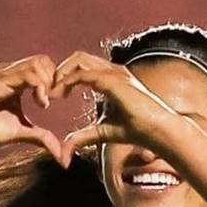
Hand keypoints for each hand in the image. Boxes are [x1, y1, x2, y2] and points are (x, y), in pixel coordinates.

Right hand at [0, 55, 66, 163]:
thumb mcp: (22, 133)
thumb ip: (42, 138)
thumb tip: (62, 157)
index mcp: (17, 81)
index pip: (43, 66)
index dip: (55, 80)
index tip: (59, 99)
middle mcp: (10, 74)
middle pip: (42, 60)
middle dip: (54, 78)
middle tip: (55, 99)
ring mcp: (3, 75)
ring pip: (36, 64)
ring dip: (48, 82)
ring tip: (45, 102)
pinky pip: (25, 75)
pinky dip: (39, 86)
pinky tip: (41, 103)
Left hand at [50, 51, 188, 161]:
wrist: (158, 130)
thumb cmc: (137, 130)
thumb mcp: (102, 132)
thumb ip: (83, 136)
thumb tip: (65, 149)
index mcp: (111, 78)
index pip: (82, 66)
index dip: (65, 77)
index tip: (54, 95)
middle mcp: (112, 70)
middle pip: (78, 58)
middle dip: (60, 71)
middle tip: (49, 90)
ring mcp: (114, 73)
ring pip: (79, 60)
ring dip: (61, 74)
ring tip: (52, 92)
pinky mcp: (113, 81)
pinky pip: (84, 74)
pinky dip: (68, 81)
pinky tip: (60, 94)